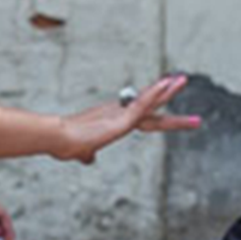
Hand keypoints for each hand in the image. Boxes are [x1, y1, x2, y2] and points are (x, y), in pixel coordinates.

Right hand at [49, 74, 196, 163]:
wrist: (57, 140)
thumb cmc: (66, 144)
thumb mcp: (83, 152)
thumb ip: (88, 154)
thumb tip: (89, 159)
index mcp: (115, 120)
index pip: (144, 116)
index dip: (159, 113)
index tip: (173, 107)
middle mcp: (120, 114)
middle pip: (151, 105)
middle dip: (169, 95)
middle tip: (183, 80)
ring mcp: (121, 115)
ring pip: (149, 101)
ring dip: (166, 91)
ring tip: (182, 80)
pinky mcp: (120, 118)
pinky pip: (141, 105)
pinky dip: (154, 95)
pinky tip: (166, 85)